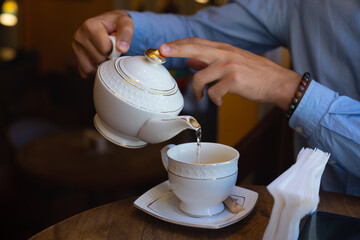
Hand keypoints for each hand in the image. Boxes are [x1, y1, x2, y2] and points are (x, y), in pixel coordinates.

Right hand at [72, 10, 133, 77]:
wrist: (109, 24)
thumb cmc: (116, 24)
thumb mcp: (125, 22)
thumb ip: (126, 32)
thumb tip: (122, 48)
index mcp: (89, 26)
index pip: (105, 49)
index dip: (113, 48)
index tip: (114, 41)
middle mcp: (79, 36)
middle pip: (98, 59)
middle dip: (108, 56)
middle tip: (110, 48)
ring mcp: (75, 48)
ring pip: (90, 68)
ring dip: (101, 65)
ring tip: (105, 53)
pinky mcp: (76, 59)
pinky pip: (86, 73)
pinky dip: (95, 70)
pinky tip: (99, 60)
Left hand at [159, 38, 300, 109]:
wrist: (278, 83)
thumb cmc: (255, 74)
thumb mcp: (232, 63)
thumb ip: (212, 62)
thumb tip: (192, 61)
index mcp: (224, 49)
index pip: (197, 42)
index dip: (179, 44)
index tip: (164, 46)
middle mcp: (225, 54)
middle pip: (194, 49)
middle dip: (176, 50)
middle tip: (162, 51)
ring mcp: (229, 66)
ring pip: (200, 77)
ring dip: (196, 91)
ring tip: (201, 97)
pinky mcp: (234, 80)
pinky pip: (214, 92)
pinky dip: (214, 100)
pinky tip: (220, 101)